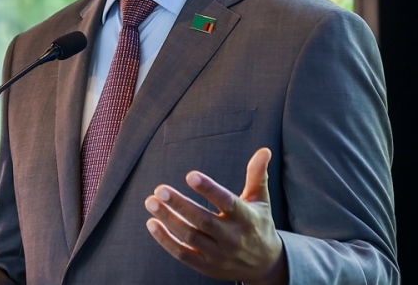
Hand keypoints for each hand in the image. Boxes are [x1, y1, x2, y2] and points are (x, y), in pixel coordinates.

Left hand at [144, 147, 286, 284]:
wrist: (265, 266)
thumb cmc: (259, 225)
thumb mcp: (261, 200)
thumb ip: (257, 175)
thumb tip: (264, 150)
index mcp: (246, 218)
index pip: (227, 202)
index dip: (209, 189)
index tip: (190, 175)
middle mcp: (232, 237)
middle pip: (203, 221)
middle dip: (180, 205)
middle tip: (160, 189)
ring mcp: (219, 254)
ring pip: (190, 237)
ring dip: (168, 219)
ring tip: (151, 202)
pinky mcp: (207, 266)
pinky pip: (183, 254)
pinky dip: (166, 240)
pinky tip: (153, 223)